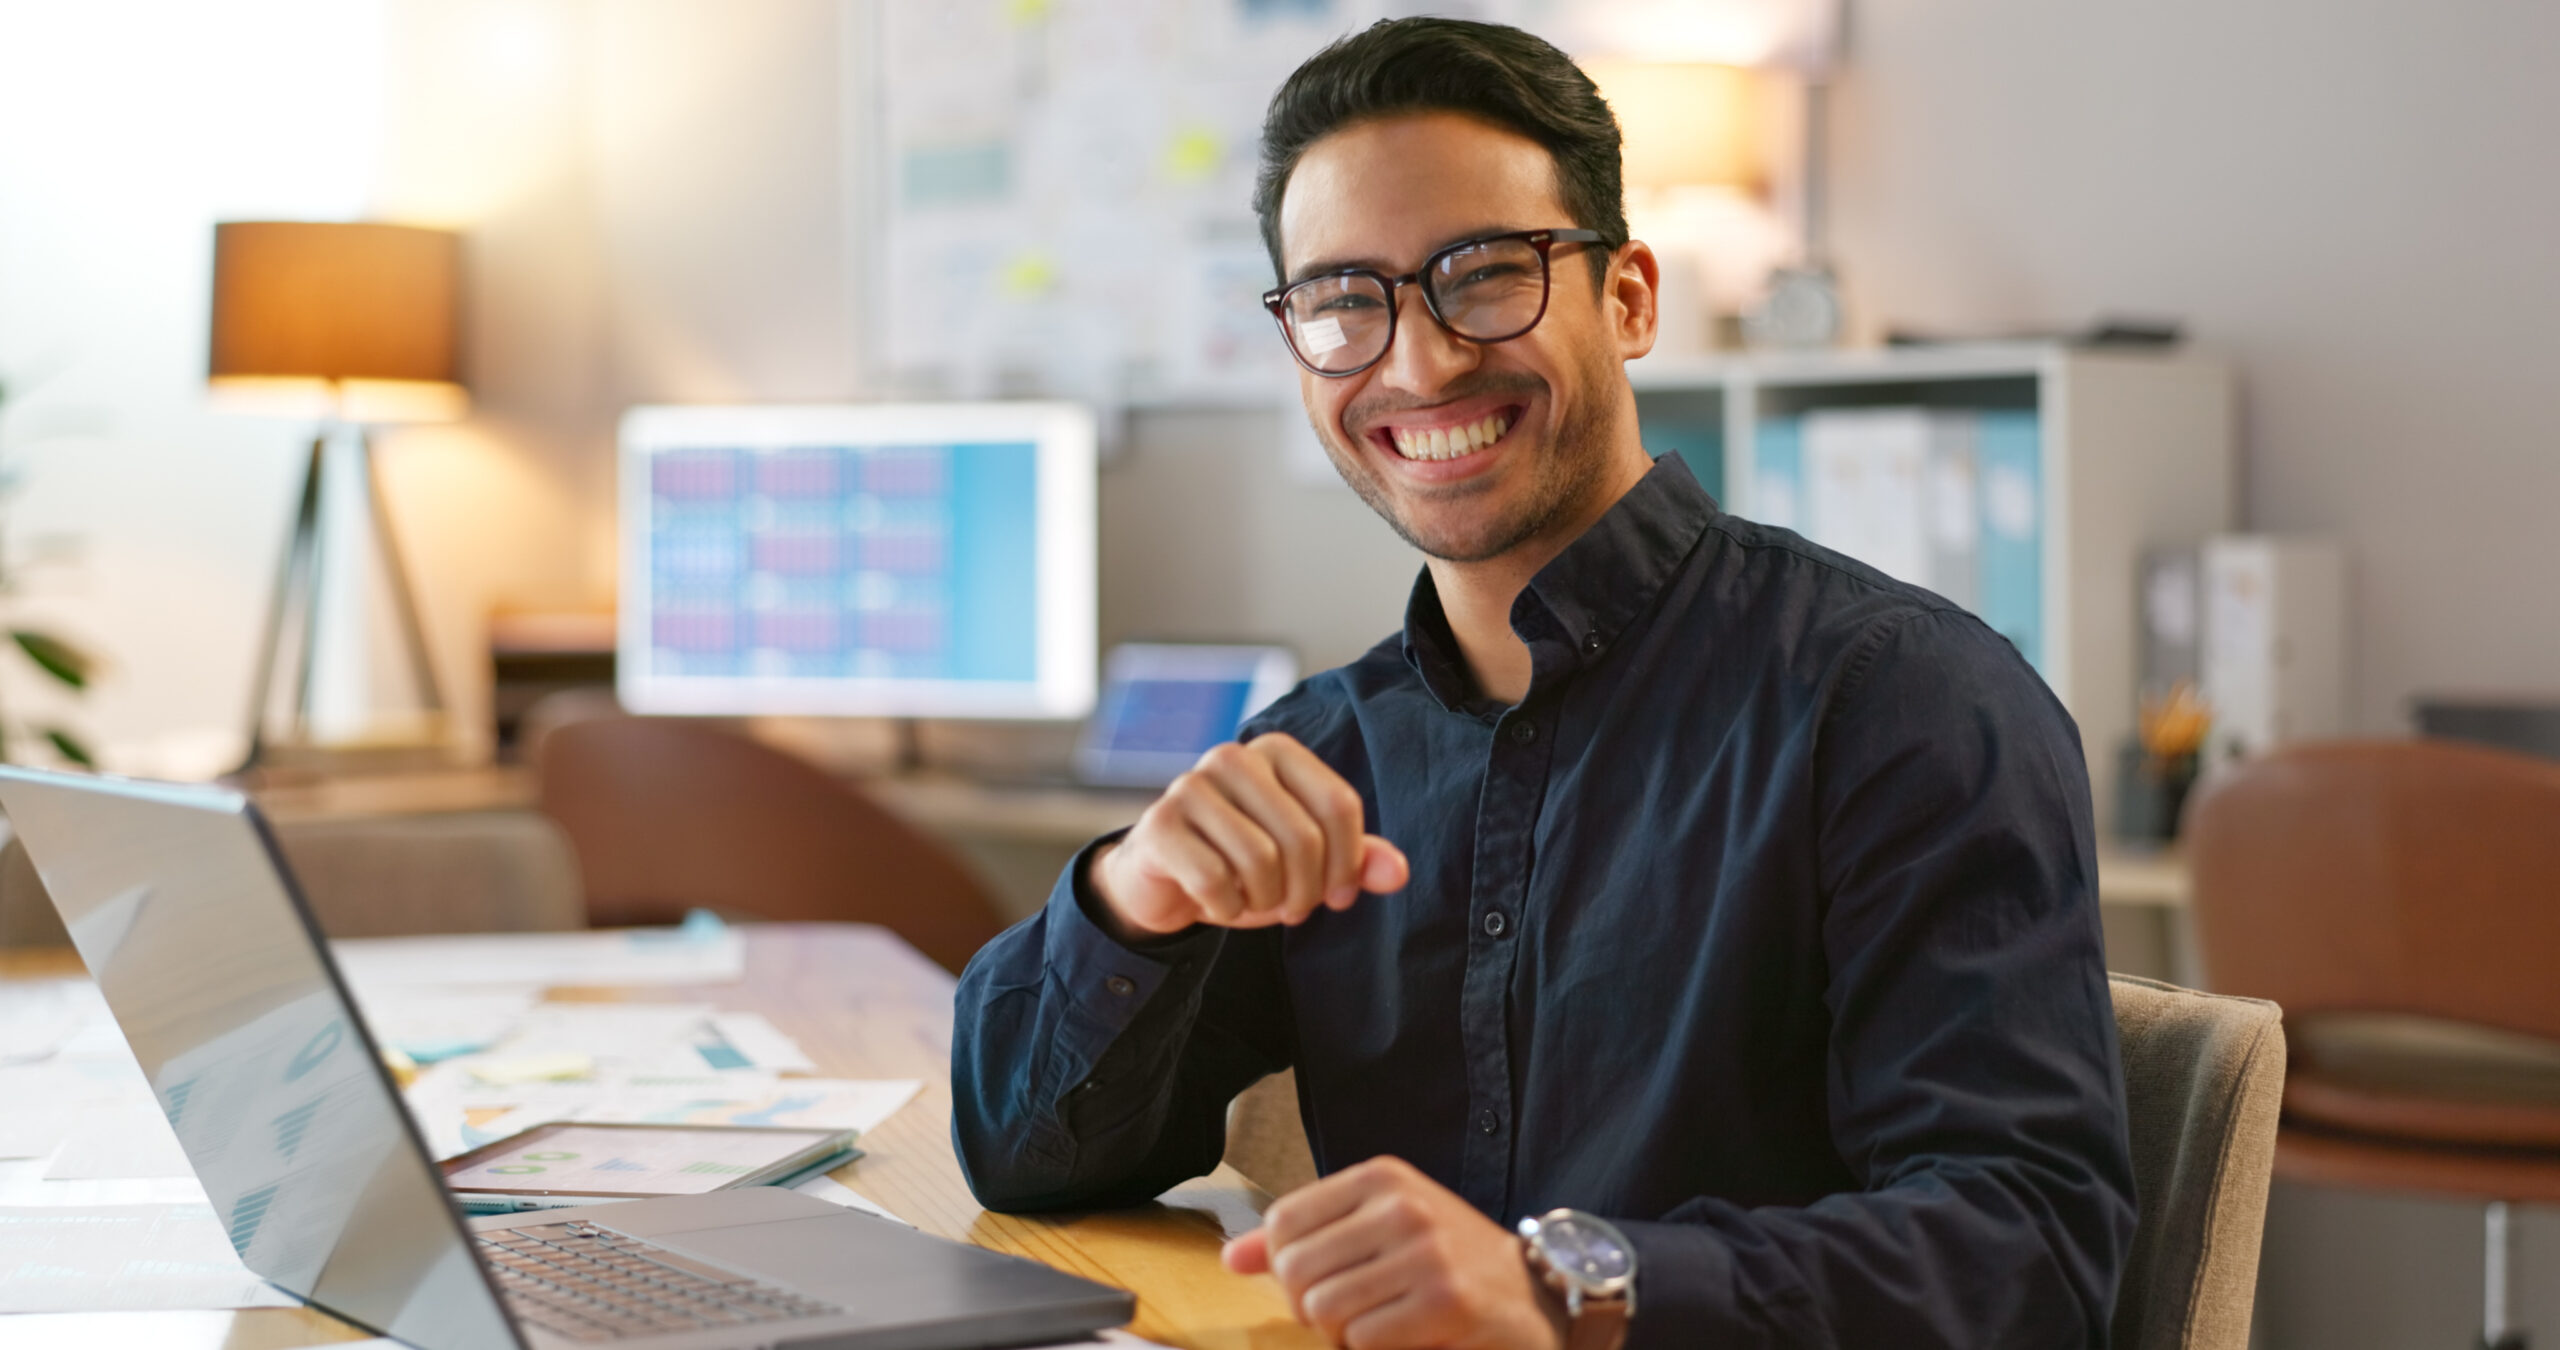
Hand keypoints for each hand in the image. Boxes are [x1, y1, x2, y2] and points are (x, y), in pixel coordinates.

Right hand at [1091, 733, 1408, 937]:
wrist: (1165, 882)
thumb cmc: (1242, 863)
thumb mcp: (1307, 864)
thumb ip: (1356, 861)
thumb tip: (1397, 873)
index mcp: (1276, 751)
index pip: (1339, 805)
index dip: (1349, 863)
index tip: (1337, 894)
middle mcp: (1232, 757)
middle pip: (1303, 837)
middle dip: (1307, 890)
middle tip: (1294, 908)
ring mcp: (1189, 787)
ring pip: (1259, 860)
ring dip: (1266, 900)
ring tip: (1255, 900)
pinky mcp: (1158, 826)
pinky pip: (1214, 880)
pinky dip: (1226, 907)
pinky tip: (1219, 902)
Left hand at [1222, 1156, 1565, 1349]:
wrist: (1532, 1292)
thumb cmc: (1444, 1260)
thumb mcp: (1377, 1227)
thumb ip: (1304, 1238)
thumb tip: (1232, 1259)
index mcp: (1381, 1177)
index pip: (1284, 1220)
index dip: (1285, 1263)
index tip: (1317, 1277)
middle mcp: (1403, 1206)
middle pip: (1296, 1269)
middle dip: (1309, 1305)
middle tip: (1346, 1311)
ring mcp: (1425, 1253)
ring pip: (1324, 1308)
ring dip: (1339, 1333)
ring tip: (1372, 1323)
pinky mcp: (1444, 1302)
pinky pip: (1363, 1339)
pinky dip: (1370, 1349)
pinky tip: (1399, 1336)